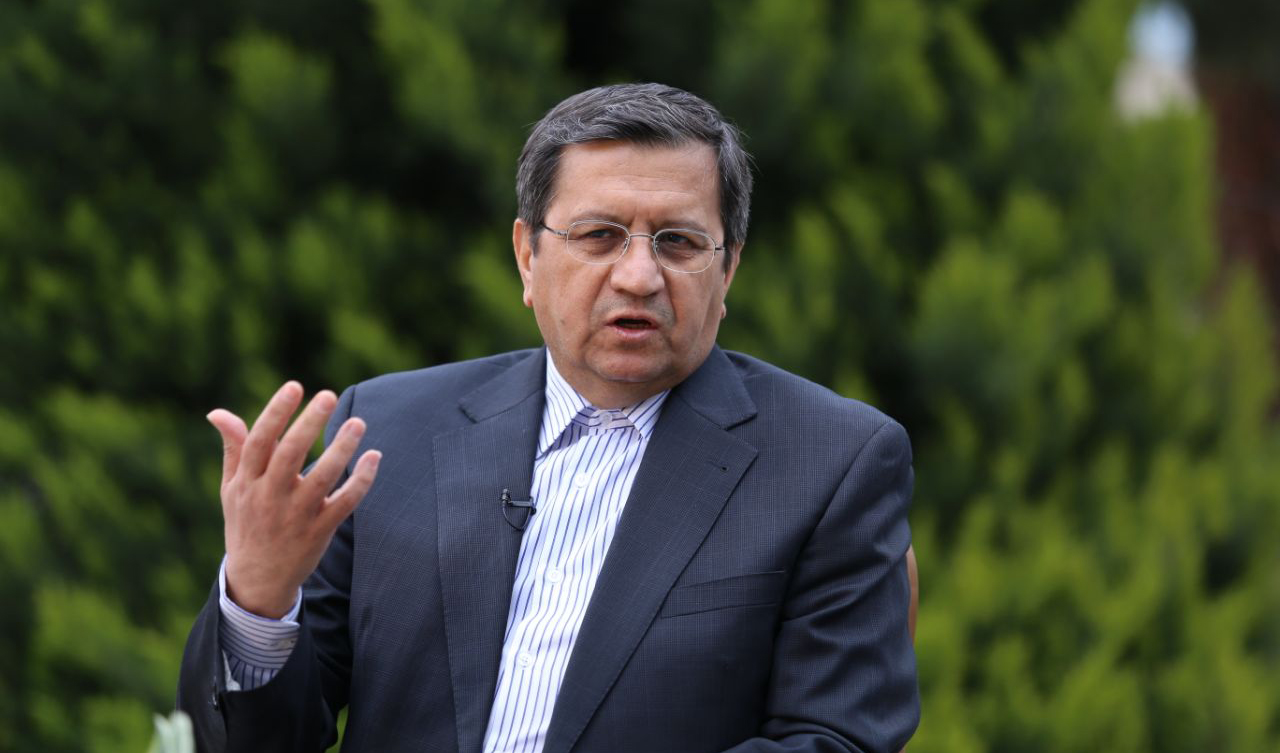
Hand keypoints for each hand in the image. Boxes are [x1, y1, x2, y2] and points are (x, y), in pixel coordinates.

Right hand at [207, 382, 380, 617]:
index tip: (295, 386)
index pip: (259, 442)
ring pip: (321, 478)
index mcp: (246, 482)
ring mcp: (296, 515)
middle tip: (327, 396)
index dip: (276, 413)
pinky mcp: (320, 531)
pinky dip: (360, 481)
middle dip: (308, 424)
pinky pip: (344, 503)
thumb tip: (218, 413)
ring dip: (341, 450)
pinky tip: (373, 457)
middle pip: (289, 455)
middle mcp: (269, 497)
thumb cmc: (245, 523)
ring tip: (358, 423)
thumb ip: (233, 449)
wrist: (257, 580)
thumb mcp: (231, 489)